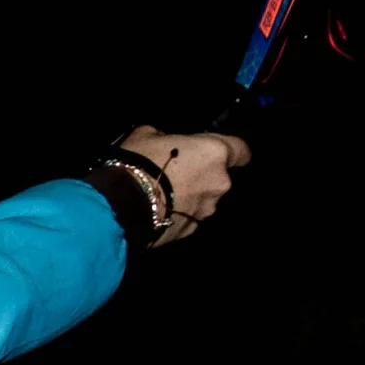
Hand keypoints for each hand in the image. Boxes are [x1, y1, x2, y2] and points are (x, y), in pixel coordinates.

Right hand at [118, 125, 251, 245]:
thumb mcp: (147, 134)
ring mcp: (206, 210)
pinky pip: (188, 217)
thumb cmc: (138, 163)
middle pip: (218, 177)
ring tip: (160, 193)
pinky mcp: (191, 230)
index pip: (242, 150)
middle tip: (173, 171)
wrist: (123, 206)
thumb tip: (165, 140)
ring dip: (188, 195)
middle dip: (200, 174)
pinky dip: (176, 212)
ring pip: (203, 199)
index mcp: (215, 153)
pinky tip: (156, 209)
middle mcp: (219, 183)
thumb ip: (166, 136)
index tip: (218, 151)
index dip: (232, 150)